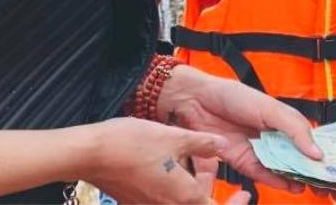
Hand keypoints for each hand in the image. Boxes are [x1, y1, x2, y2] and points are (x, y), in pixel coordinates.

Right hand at [83, 117, 226, 203]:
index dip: (234, 204)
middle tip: (210, 163)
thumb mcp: (174, 137)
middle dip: (209, 188)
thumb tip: (223, 144)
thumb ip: (203, 144)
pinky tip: (169, 163)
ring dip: (191, 187)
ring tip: (190, 159)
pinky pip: (163, 201)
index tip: (245, 194)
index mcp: (184, 198)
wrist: (91, 154)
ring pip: (181, 203)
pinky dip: (174, 188)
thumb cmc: (133, 144)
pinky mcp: (136, 203)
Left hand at [156, 65, 322, 191]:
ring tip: (313, 187)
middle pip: (296, 156)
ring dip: (297, 177)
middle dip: (311, 169)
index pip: (307, 138)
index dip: (320, 150)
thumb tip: (317, 153)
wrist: (197, 102)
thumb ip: (294, 129)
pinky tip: (293, 186)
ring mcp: (259, 151)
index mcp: (282, 120)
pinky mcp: (244, 163)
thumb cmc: (234, 97)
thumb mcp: (270, 109)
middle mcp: (272, 137)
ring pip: (283, 168)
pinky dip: (279, 182)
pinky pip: (264, 175)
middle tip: (328, 181)